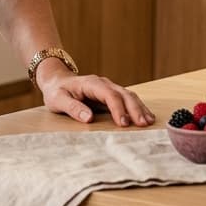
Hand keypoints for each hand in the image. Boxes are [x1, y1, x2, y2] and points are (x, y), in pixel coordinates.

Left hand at [36, 61, 154, 126]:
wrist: (56, 80)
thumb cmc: (57, 91)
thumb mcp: (58, 100)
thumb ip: (72, 108)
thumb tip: (88, 118)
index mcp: (91, 83)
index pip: (109, 95)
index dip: (117, 109)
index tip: (123, 124)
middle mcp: (103, 83)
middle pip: (123, 94)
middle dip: (134, 108)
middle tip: (143, 124)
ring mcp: (109, 88)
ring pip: (129, 95)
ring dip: (139, 108)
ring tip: (148, 122)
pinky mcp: (111, 94)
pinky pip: (127, 99)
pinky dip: (137, 107)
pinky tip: (146, 117)